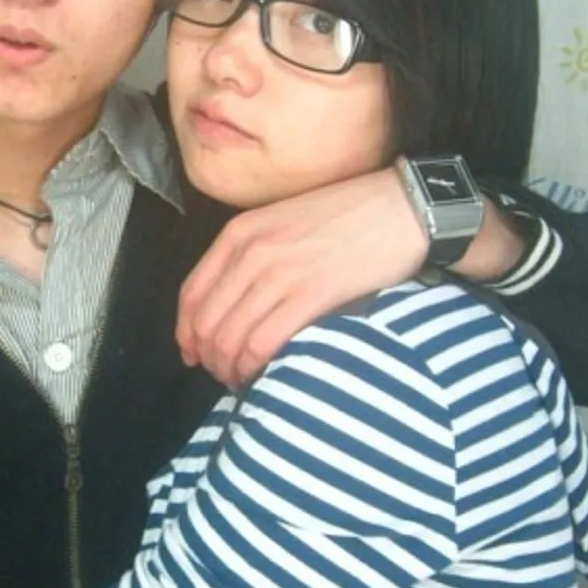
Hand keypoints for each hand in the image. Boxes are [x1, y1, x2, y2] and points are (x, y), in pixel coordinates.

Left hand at [176, 168, 426, 387]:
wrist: (402, 208)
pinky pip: (263, 342)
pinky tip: (261, 376)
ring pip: (229, 336)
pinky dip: (253, 367)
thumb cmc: (346, 217)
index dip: (185, 332)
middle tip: (221, 374)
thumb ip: (249, 256)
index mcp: (238, 233)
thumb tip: (229, 307)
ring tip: (240, 379)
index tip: (192, 354)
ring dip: (228, 367)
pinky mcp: (311, 294)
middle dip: (207, 356)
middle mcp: (251, 252)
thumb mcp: (281, 222)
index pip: (192, 293)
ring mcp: (279, 272)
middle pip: (206, 321)